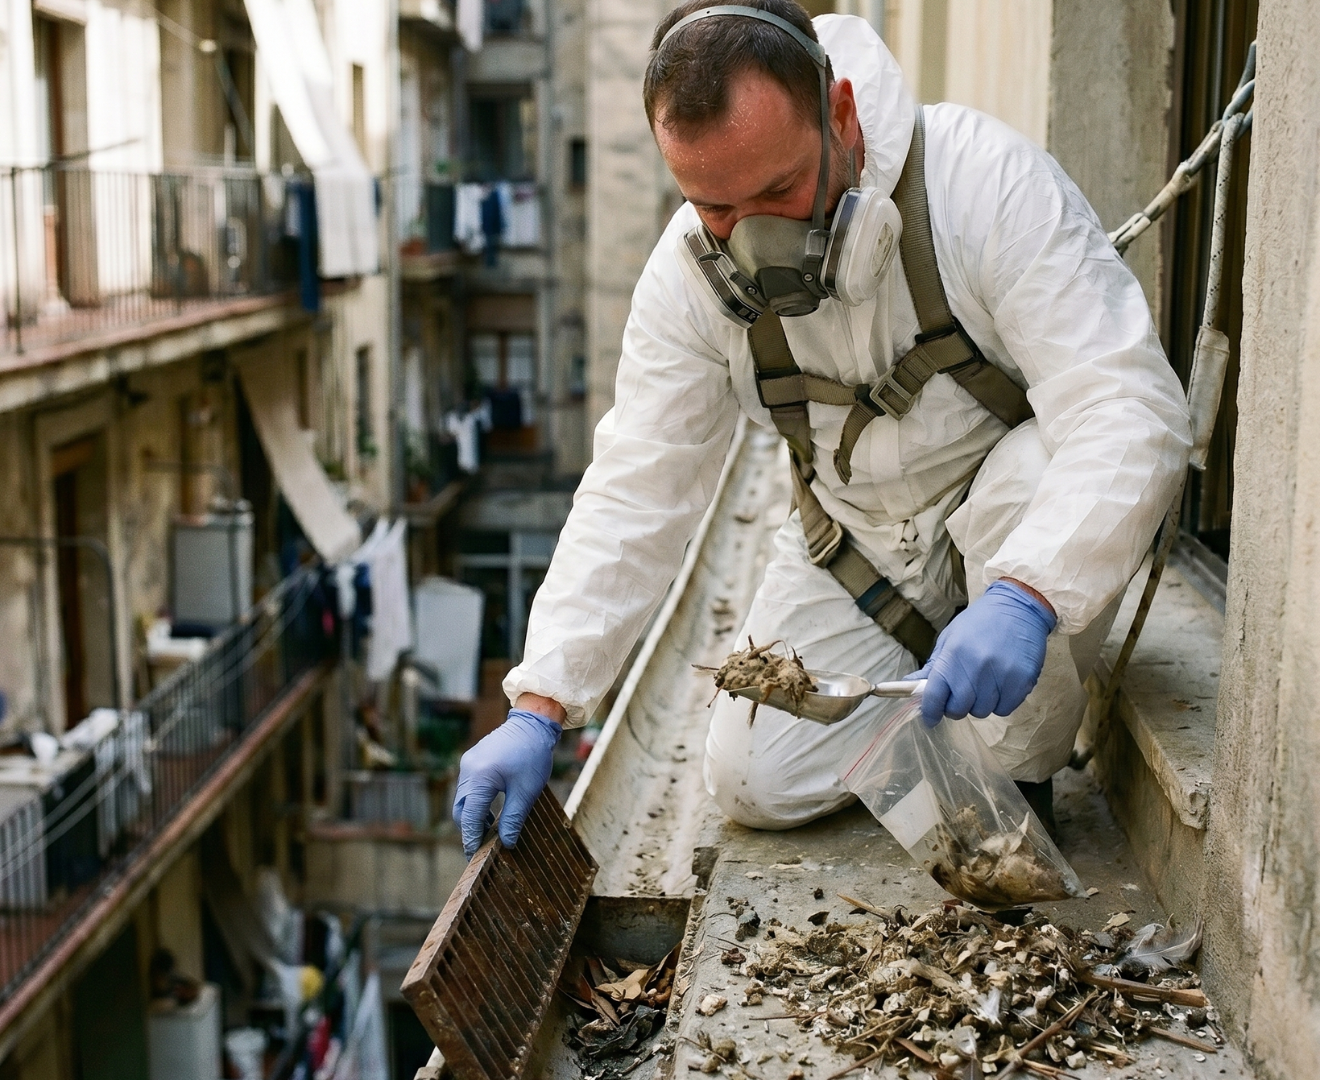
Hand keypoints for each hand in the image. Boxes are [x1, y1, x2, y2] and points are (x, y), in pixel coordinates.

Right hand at [452, 709, 561, 856]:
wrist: (533, 723)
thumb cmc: (532, 755)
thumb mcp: (526, 791)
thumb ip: (513, 818)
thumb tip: (507, 843)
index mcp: (480, 778)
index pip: (470, 817)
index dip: (471, 839)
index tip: (474, 856)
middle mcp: (468, 770)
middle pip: (461, 809)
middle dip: (470, 829)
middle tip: (482, 847)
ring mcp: (468, 763)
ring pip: (464, 799)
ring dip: (474, 815)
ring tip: (490, 831)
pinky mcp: (472, 759)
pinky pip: (469, 787)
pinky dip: (476, 802)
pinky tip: (492, 811)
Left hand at [907, 579, 1055, 725]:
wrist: (1018, 607)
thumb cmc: (979, 623)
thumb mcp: (949, 639)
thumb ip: (932, 667)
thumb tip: (909, 685)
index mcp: (952, 657)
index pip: (934, 697)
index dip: (930, 712)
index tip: (929, 718)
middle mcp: (975, 669)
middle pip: (958, 710)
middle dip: (956, 707)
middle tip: (961, 694)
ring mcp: (1000, 677)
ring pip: (982, 712)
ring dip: (979, 704)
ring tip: (984, 683)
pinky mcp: (1021, 682)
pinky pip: (1004, 709)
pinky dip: (1000, 703)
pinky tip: (1000, 684)